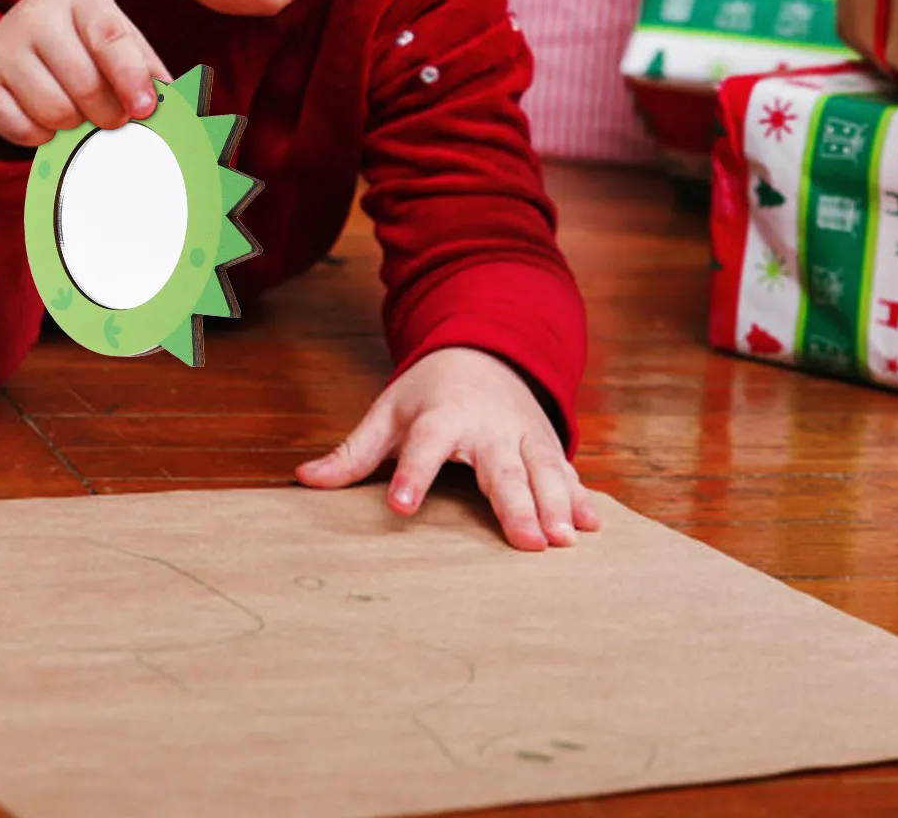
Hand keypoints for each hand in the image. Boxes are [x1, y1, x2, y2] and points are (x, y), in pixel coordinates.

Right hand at [0, 0, 169, 147]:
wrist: (5, 46)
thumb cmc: (76, 45)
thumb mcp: (113, 40)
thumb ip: (145, 68)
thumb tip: (179, 105)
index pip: (110, 37)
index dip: (131, 78)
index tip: (145, 110)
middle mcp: (36, 14)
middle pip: (84, 84)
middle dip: (107, 114)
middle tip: (113, 119)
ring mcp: (2, 47)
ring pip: (54, 111)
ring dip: (74, 126)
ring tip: (76, 113)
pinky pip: (23, 129)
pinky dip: (42, 136)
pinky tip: (44, 119)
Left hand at [296, 346, 599, 551]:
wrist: (483, 353)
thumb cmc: (428, 394)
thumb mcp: (388, 413)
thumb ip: (353, 451)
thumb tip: (302, 478)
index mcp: (440, 417)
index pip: (424, 446)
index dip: (412, 475)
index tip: (400, 506)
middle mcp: (486, 426)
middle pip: (500, 467)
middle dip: (515, 504)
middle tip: (528, 543)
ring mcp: (522, 435)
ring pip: (542, 471)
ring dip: (557, 504)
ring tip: (565, 540)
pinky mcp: (545, 445)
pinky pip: (567, 472)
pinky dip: (581, 496)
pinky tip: (594, 526)